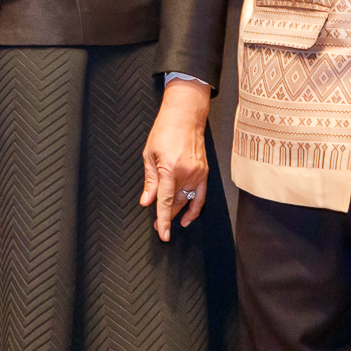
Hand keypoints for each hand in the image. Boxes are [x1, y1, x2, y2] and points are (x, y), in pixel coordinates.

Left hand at [141, 78, 211, 241]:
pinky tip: (188, 216)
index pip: (166, 201)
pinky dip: (195, 208)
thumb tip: (147, 201)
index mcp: (169, 169)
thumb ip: (149, 181)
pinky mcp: (204, 173)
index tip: (162, 233)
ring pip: (186, 200)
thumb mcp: (149, 155)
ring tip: (168, 220)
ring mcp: (197, 174)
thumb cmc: (165, 131)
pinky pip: (200, 196)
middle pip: (176, 203)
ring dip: (178, 212)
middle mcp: (186, 173)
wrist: (185, 117)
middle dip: (166, 216)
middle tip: (158, 225)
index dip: (164, 219)